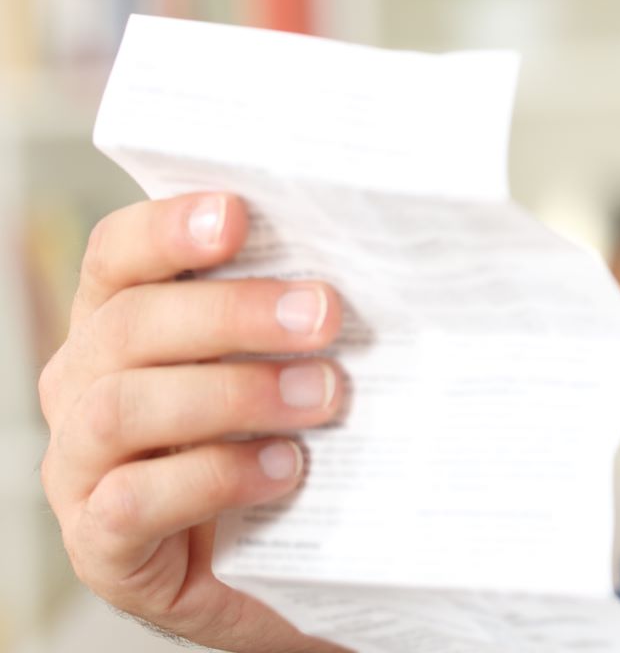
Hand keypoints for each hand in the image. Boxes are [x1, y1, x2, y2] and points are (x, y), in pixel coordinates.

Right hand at [36, 192, 351, 652]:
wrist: (282, 568)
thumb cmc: (285, 441)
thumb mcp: (288, 364)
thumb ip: (297, 312)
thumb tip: (375, 255)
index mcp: (120, 324)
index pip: (117, 255)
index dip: (168, 229)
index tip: (238, 216)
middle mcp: (83, 387)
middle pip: (130, 324)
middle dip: (233, 312)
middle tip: (325, 315)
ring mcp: (80, 469)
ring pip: (122, 409)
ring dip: (233, 393)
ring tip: (323, 396)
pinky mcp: (102, 546)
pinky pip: (133, 501)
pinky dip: (213, 478)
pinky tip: (284, 470)